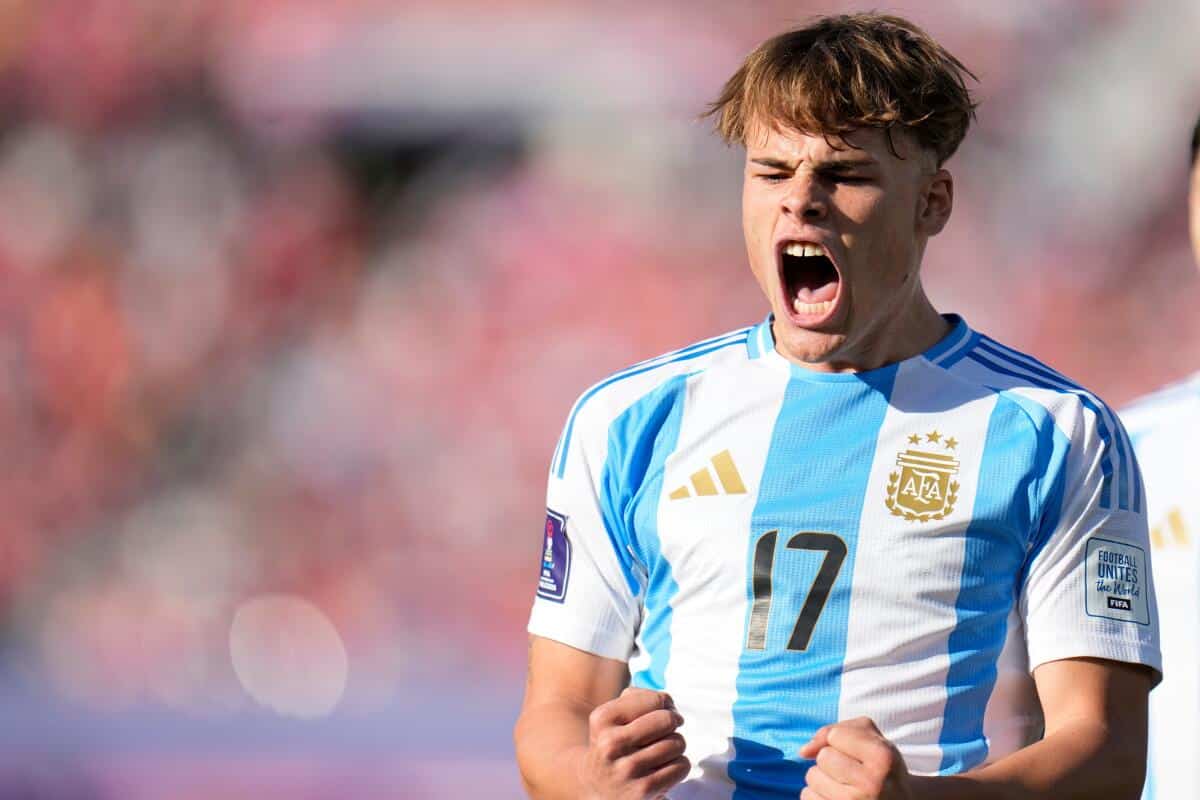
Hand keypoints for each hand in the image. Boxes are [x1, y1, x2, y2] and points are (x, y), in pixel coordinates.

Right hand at [579, 687, 690, 799]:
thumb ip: (637, 698)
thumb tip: (667, 702)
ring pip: (677, 743)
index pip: (655, 700)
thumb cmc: (614, 745)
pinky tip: (663, 769)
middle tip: (666, 732)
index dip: (666, 704)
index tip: (662, 712)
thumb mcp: (613, 717)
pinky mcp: (643, 790)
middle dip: (673, 724)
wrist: (598, 788)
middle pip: (667, 720)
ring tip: (661, 753)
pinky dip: (679, 766)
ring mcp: (627, 768)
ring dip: (676, 746)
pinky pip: (681, 766)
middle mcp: (610, 743)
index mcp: (603, 719)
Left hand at [798, 717, 912, 799]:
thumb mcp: (870, 738)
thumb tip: (803, 752)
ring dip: (823, 779)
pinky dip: (817, 795)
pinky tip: (837, 798)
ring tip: (846, 786)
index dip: (843, 742)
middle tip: (853, 772)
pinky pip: (807, 796)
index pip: (835, 735)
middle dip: (833, 761)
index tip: (861, 755)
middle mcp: (871, 783)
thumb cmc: (880, 766)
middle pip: (823, 757)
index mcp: (883, 757)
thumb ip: (835, 730)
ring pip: (812, 777)